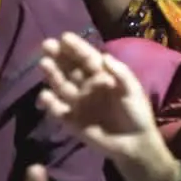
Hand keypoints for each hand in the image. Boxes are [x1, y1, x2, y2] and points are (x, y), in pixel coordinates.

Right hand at [37, 32, 163, 163]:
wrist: (134, 143)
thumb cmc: (136, 112)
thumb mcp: (133, 90)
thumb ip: (120, 73)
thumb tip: (104, 57)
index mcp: (102, 74)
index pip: (86, 57)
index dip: (76, 47)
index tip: (64, 37)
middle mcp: (86, 85)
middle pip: (70, 68)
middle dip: (58, 56)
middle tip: (47, 46)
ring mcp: (78, 102)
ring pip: (61, 85)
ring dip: (52, 74)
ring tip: (45, 63)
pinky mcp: (71, 120)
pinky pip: (58, 109)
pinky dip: (50, 103)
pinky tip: (46, 96)